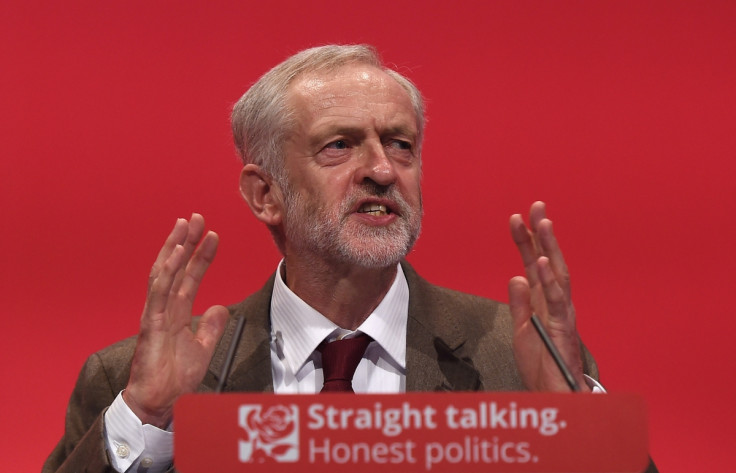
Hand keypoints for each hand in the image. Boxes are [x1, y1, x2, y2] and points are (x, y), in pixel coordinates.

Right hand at [123, 214, 228, 426]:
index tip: (213, 236)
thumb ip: (210, 327)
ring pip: (165, 272)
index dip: (201, 256)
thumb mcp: (202, 348)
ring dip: (175, 247)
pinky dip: (168, 269)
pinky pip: (159, 290)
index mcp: (176, 312)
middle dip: (186, 241)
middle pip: (176, 267)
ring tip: (186, 226)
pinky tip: (176, 252)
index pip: (190, 276)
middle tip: (197, 217)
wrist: (159, 401)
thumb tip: (219, 307)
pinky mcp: (151, 322)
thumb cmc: (175, 377)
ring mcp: (156, 312)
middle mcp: (165, 307)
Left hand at [508, 201, 588, 391]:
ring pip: (558, 273)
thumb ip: (519, 303)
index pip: (534, 264)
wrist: (552, 394)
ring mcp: (562, 313)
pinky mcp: (563, 328)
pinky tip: (545, 261)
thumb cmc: (541, 364)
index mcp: (543, 301)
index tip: (517, 217)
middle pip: (549, 261)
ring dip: (550, 246)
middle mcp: (555, 302)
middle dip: (542, 233)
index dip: (527, 240)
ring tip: (542, 222)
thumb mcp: (521, 329)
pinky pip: (558, 300)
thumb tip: (515, 277)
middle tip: (536, 206)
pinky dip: (552, 280)